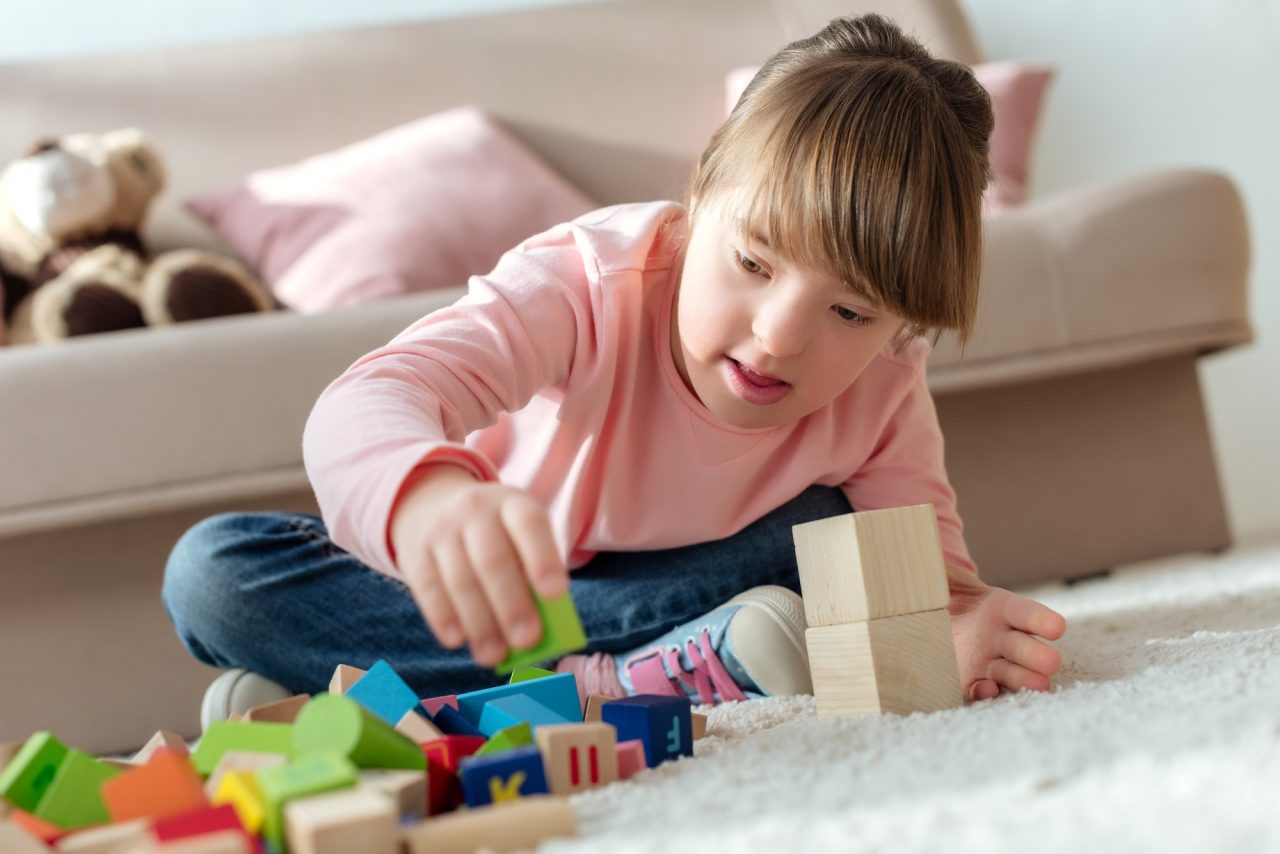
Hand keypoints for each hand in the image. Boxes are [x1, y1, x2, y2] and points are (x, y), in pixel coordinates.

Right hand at [389, 464, 568, 666]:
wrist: (434, 507)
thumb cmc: (497, 536)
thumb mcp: (520, 538)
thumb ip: (532, 573)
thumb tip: (539, 627)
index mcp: (513, 503)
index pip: (529, 524)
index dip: (542, 557)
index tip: (556, 594)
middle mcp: (475, 510)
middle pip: (493, 559)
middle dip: (511, 604)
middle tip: (527, 641)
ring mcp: (441, 530)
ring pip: (460, 580)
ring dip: (479, 623)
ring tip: (494, 656)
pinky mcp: (415, 554)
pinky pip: (428, 589)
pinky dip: (444, 618)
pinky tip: (457, 641)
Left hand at [945, 565, 1066, 700]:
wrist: (935, 616)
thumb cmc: (943, 591)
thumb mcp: (940, 576)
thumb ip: (939, 569)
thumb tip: (923, 551)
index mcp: (1001, 608)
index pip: (1025, 612)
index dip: (1041, 619)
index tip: (1056, 627)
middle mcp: (1002, 637)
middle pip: (1025, 647)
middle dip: (1039, 655)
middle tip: (1050, 663)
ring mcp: (990, 661)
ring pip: (1013, 672)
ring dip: (1025, 679)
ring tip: (1038, 685)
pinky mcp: (973, 679)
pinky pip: (983, 688)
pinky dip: (987, 692)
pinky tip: (988, 690)